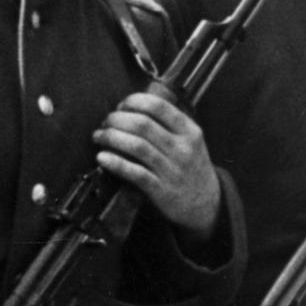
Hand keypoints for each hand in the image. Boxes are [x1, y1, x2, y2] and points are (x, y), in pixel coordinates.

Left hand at [95, 91, 220, 238]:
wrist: (206, 204)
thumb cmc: (191, 167)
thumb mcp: (191, 141)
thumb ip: (168, 123)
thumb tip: (131, 106)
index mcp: (189, 131)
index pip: (158, 106)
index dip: (133, 102)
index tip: (120, 106)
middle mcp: (182, 148)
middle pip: (142, 124)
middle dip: (116, 120)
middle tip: (105, 123)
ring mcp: (172, 170)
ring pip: (136, 146)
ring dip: (111, 138)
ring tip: (98, 137)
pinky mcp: (161, 190)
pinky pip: (135, 173)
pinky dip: (115, 163)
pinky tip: (102, 157)